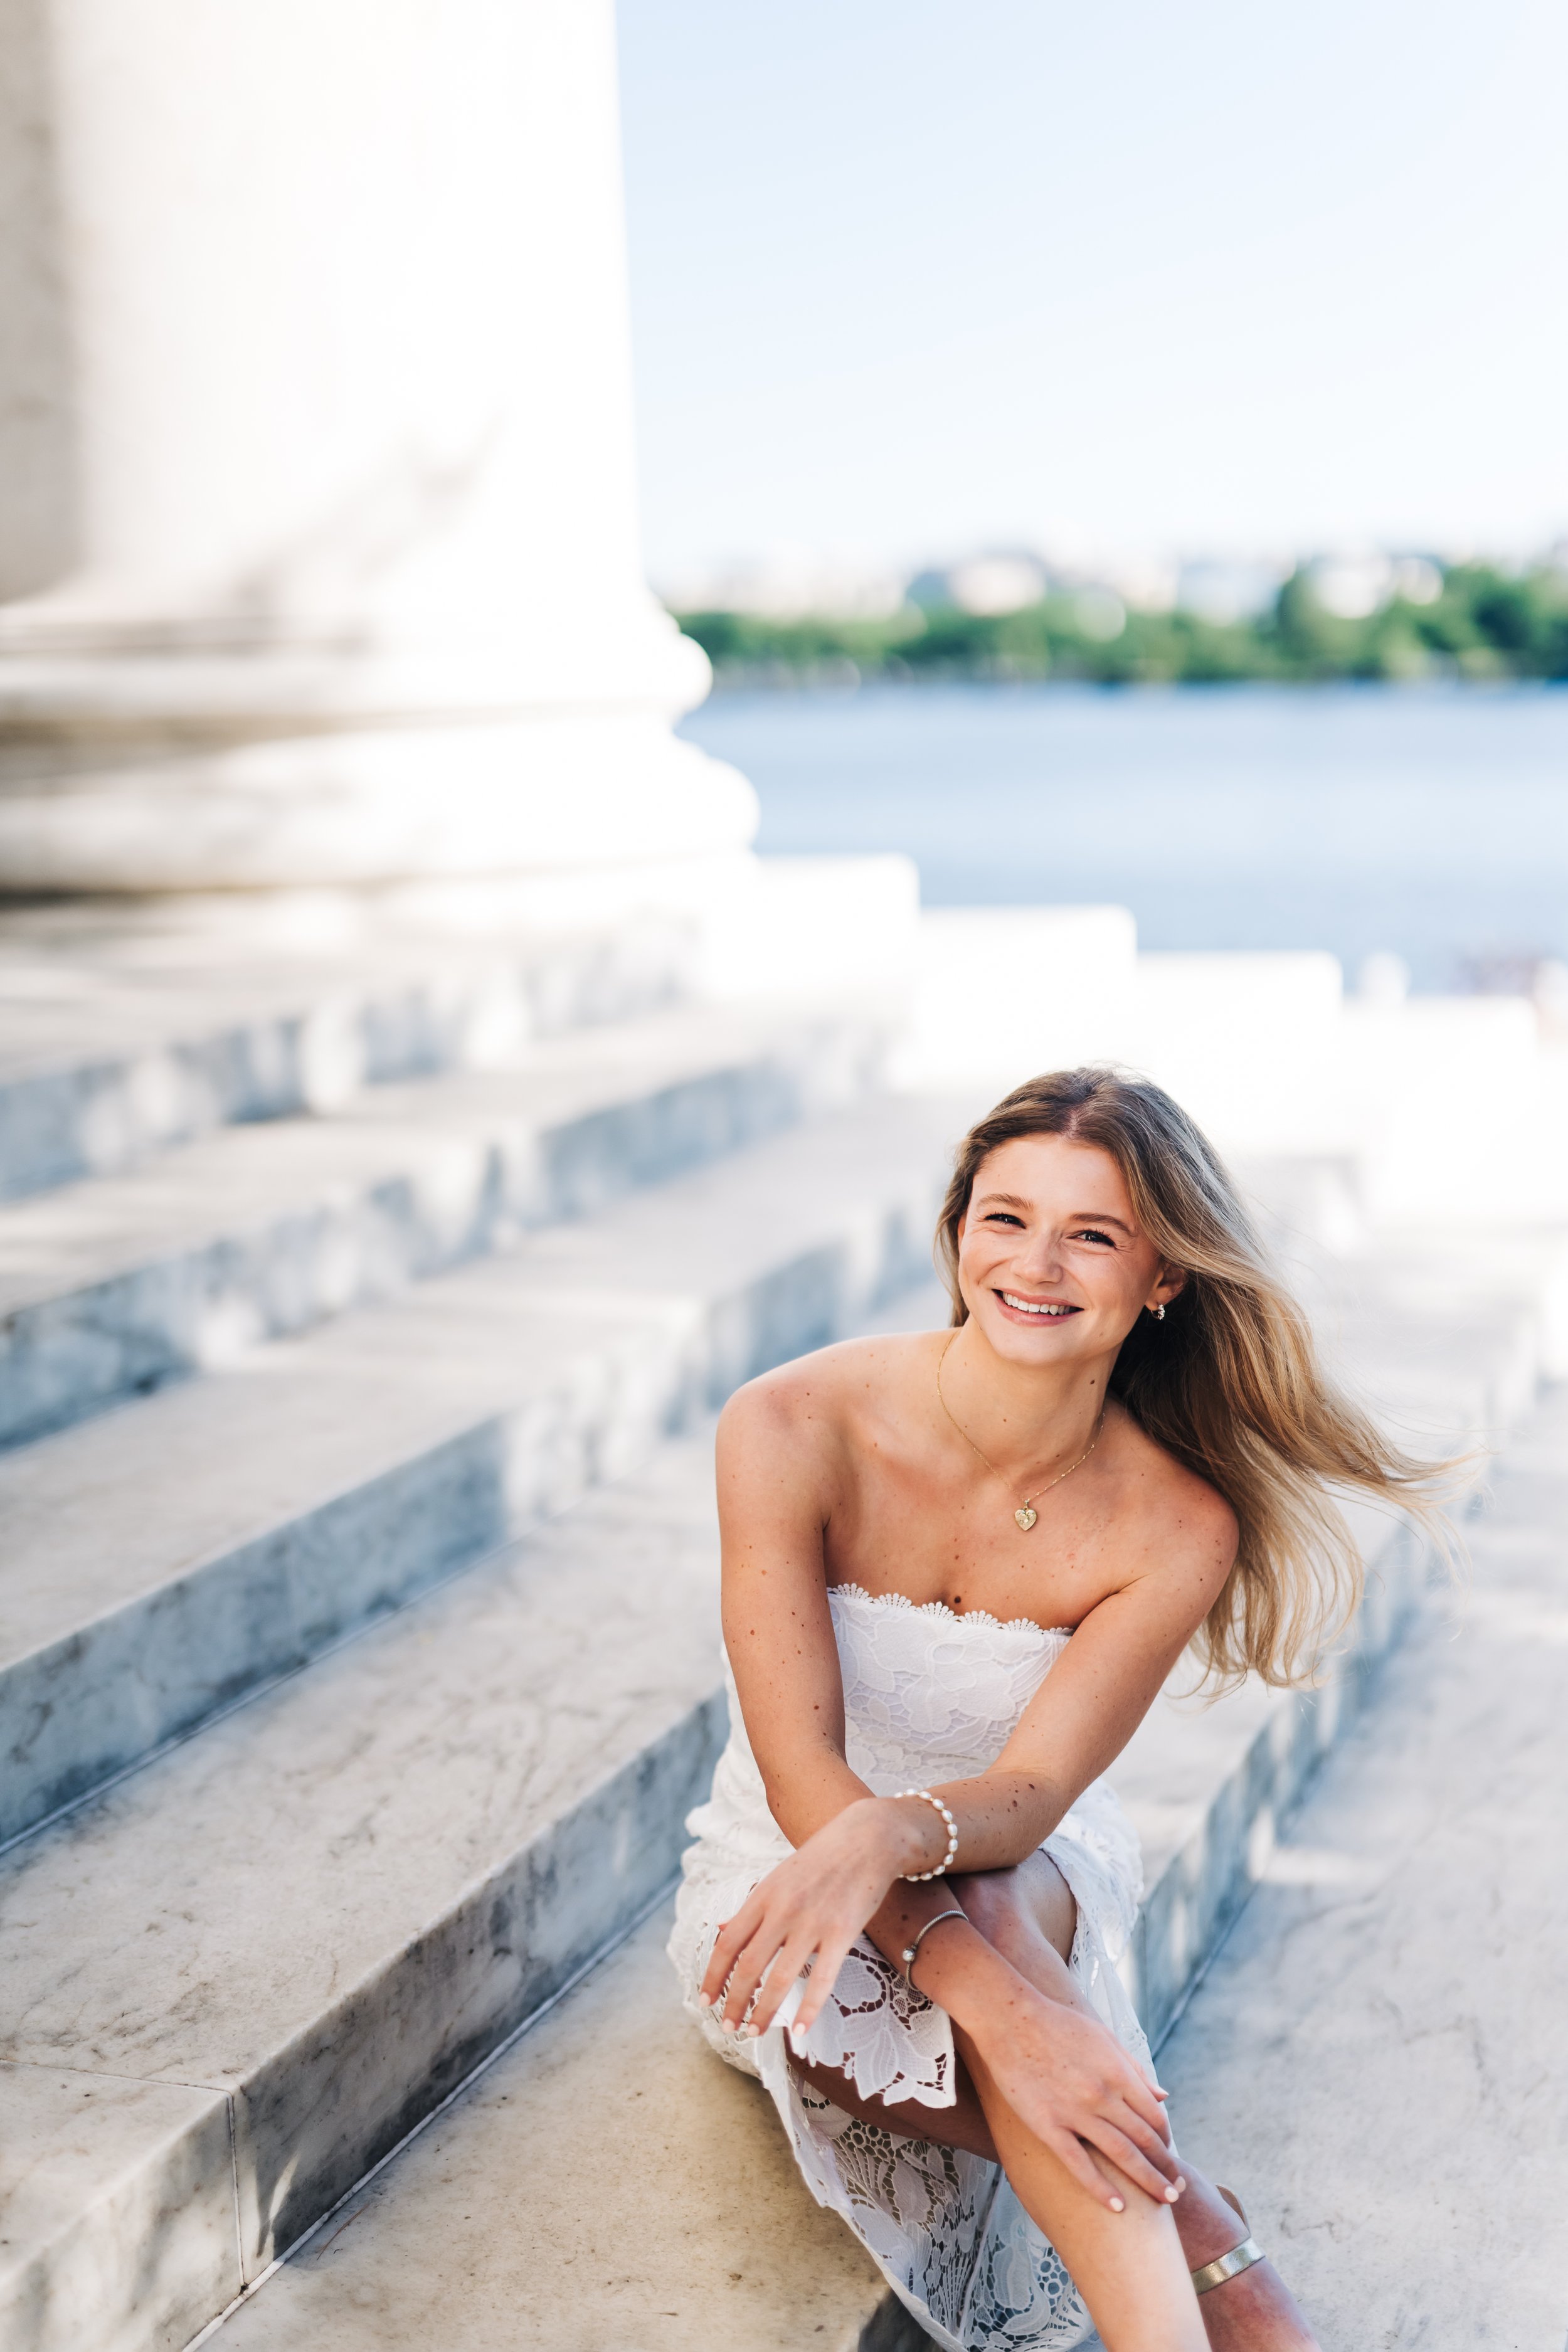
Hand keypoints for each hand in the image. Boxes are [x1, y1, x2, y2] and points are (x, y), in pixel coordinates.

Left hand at [700, 1798, 899, 2038]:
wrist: (868, 1838)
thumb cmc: (822, 1858)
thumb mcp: (778, 1876)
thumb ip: (751, 1906)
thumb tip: (721, 1929)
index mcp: (763, 1895)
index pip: (728, 1943)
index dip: (713, 1976)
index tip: (704, 2001)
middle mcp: (782, 1910)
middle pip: (748, 1966)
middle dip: (734, 2002)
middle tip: (727, 2027)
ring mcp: (813, 1922)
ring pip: (780, 1978)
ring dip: (763, 2011)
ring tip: (754, 2033)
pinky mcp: (842, 1933)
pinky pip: (822, 1979)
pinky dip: (809, 2009)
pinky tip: (798, 2031)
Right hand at [962, 1977, 1181, 2211]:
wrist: (1009, 2019)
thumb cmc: (1058, 2024)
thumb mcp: (1104, 2038)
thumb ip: (1134, 2069)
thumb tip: (1163, 2096)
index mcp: (1118, 2072)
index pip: (1154, 2116)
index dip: (1166, 2139)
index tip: (1168, 2154)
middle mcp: (1102, 2095)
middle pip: (1145, 2140)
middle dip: (1165, 2168)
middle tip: (1177, 2191)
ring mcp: (1075, 2112)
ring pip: (1121, 2155)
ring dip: (1147, 2181)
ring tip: (1164, 2202)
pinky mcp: (1047, 2126)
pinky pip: (1079, 2164)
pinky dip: (1101, 2188)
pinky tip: (1117, 2207)